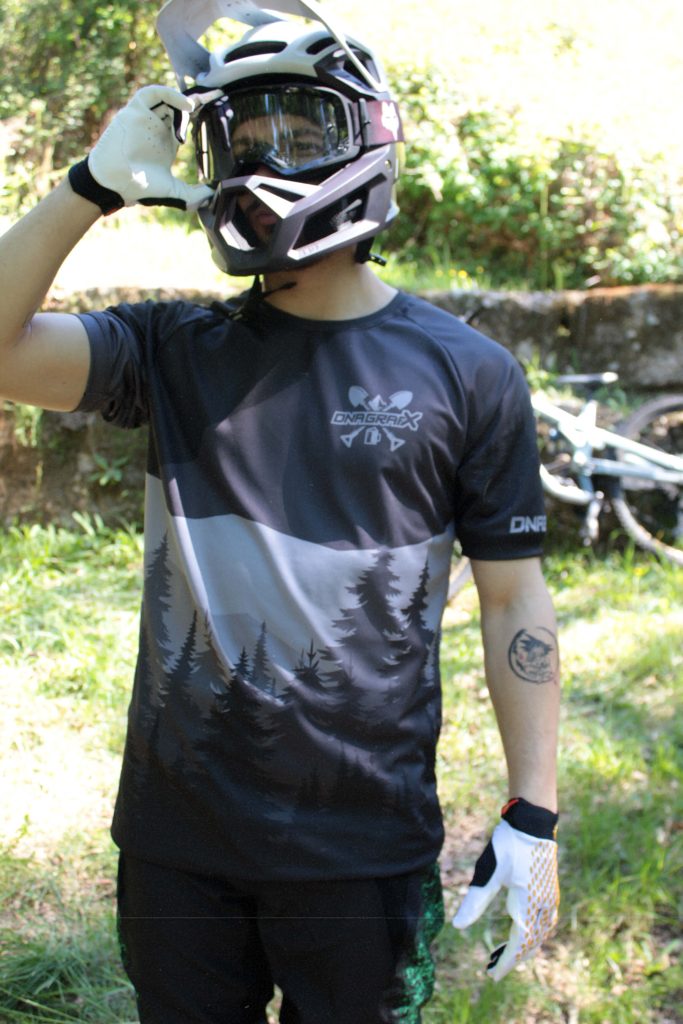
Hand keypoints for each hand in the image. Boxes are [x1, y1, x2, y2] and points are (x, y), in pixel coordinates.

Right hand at [68, 85, 213, 213]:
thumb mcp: (173, 191)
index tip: (220, 107)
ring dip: (183, 102)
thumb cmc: (140, 187)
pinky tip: (187, 105)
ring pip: (167, 99)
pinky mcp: (135, 111)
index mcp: (166, 143)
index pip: (185, 123)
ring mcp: (146, 118)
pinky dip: (170, 94)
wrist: (116, 182)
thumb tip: (213, 195)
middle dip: (196, 104)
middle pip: (178, 108)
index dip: (201, 114)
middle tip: (214, 101)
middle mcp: (157, 128)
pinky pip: (153, 94)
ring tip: (196, 108)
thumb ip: (194, 195)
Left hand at [452, 798, 558, 980]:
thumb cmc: (509, 844)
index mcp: (528, 903)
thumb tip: (458, 926)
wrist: (532, 822)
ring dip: (523, 947)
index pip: (518, 943)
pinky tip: (522, 931)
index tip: (493, 975)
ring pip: (539, 934)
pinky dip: (532, 934)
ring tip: (503, 954)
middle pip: (530, 943)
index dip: (506, 961)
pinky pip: (544, 922)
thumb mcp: (488, 872)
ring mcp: (549, 898)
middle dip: (512, 958)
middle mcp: (543, 905)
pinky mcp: (549, 890)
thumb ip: (475, 900)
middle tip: (492, 968)